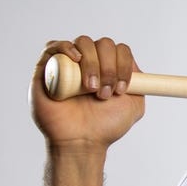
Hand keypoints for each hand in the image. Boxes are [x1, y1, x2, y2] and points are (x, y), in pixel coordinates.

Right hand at [30, 36, 144, 152]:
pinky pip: (54, 47)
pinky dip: (66, 47)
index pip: (120, 50)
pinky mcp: (46, 69)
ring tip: (90, 88)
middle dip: (109, 67)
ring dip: (92, 63)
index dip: (124, 64)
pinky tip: (76, 60)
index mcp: (110, 69)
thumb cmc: (105, 126)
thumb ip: (141, 84)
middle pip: (104, 44)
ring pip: (83, 43)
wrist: (81, 142)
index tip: (122, 88)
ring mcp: (68, 65)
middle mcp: (90, 64)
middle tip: (105, 92)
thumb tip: (136, 66)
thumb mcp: (134, 105)